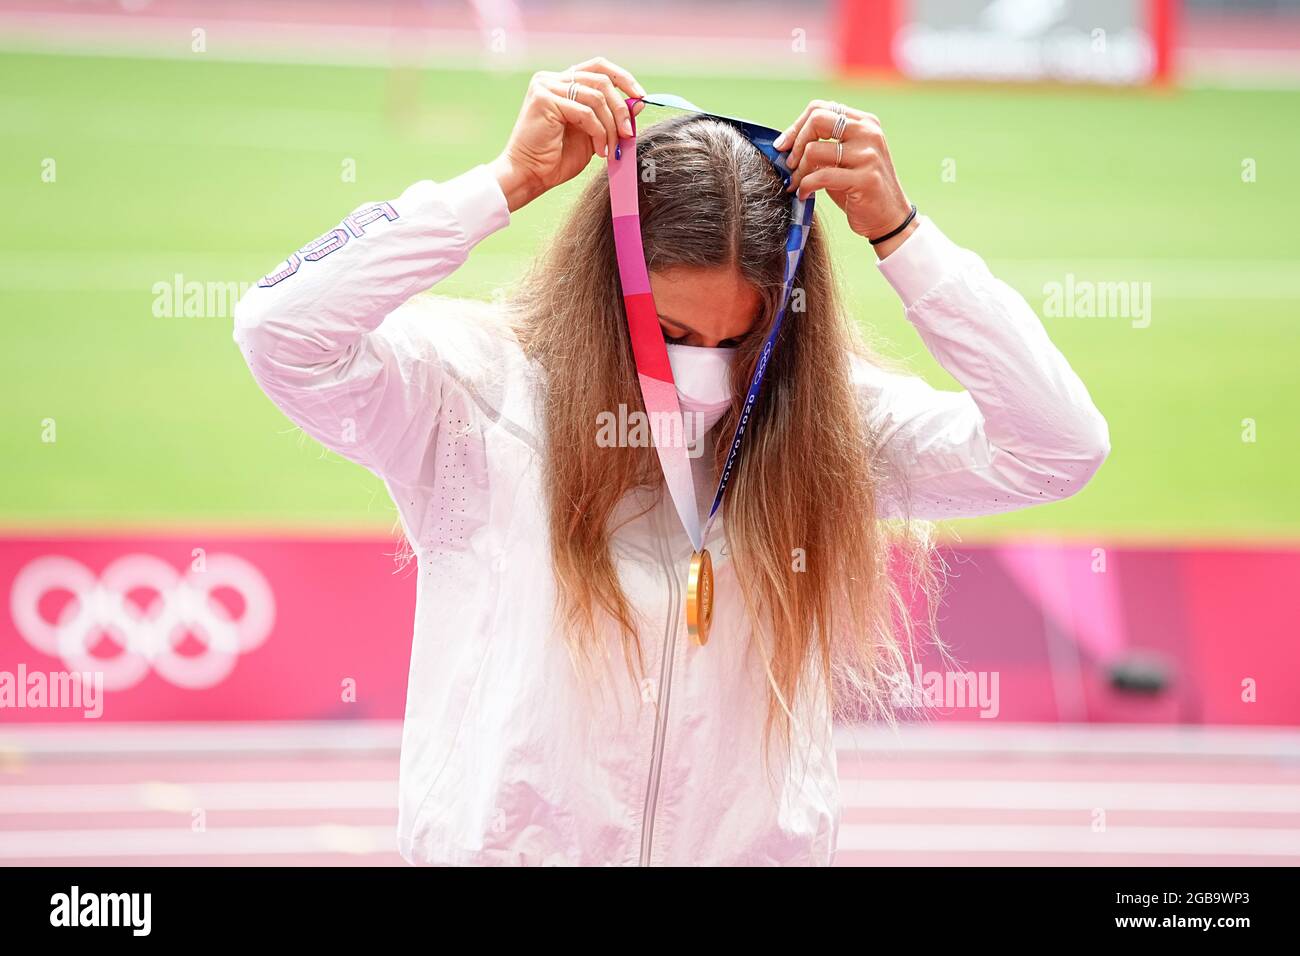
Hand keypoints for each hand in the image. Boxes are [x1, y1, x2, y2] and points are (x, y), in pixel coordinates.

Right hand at [490, 57, 646, 212]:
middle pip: (601, 79)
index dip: (623, 78)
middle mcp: (552, 79)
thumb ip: (610, 116)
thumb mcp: (592, 134)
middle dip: (621, 108)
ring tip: (610, 148)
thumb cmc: (556, 159)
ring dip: (610, 126)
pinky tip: (599, 150)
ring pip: (596, 97)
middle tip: (628, 133)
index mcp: (562, 82)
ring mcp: (546, 86)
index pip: (598, 67)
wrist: (529, 176)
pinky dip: (598, 132)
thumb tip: (638, 102)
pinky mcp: (544, 99)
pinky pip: (585, 112)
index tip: (640, 97)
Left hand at [773, 100, 915, 257]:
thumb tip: (785, 142)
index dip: (796, 127)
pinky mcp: (865, 179)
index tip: (782, 146)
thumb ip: (824, 144)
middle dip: (795, 143)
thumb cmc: (859, 189)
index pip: (819, 108)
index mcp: (864, 122)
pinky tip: (804, 195)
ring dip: (798, 170)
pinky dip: (805, 186)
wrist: (890, 218)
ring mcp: (868, 155)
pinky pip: (820, 176)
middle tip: (789, 165)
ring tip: (797, 183)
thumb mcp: (844, 159)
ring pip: (814, 150)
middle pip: (817, 120)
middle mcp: (868, 133)